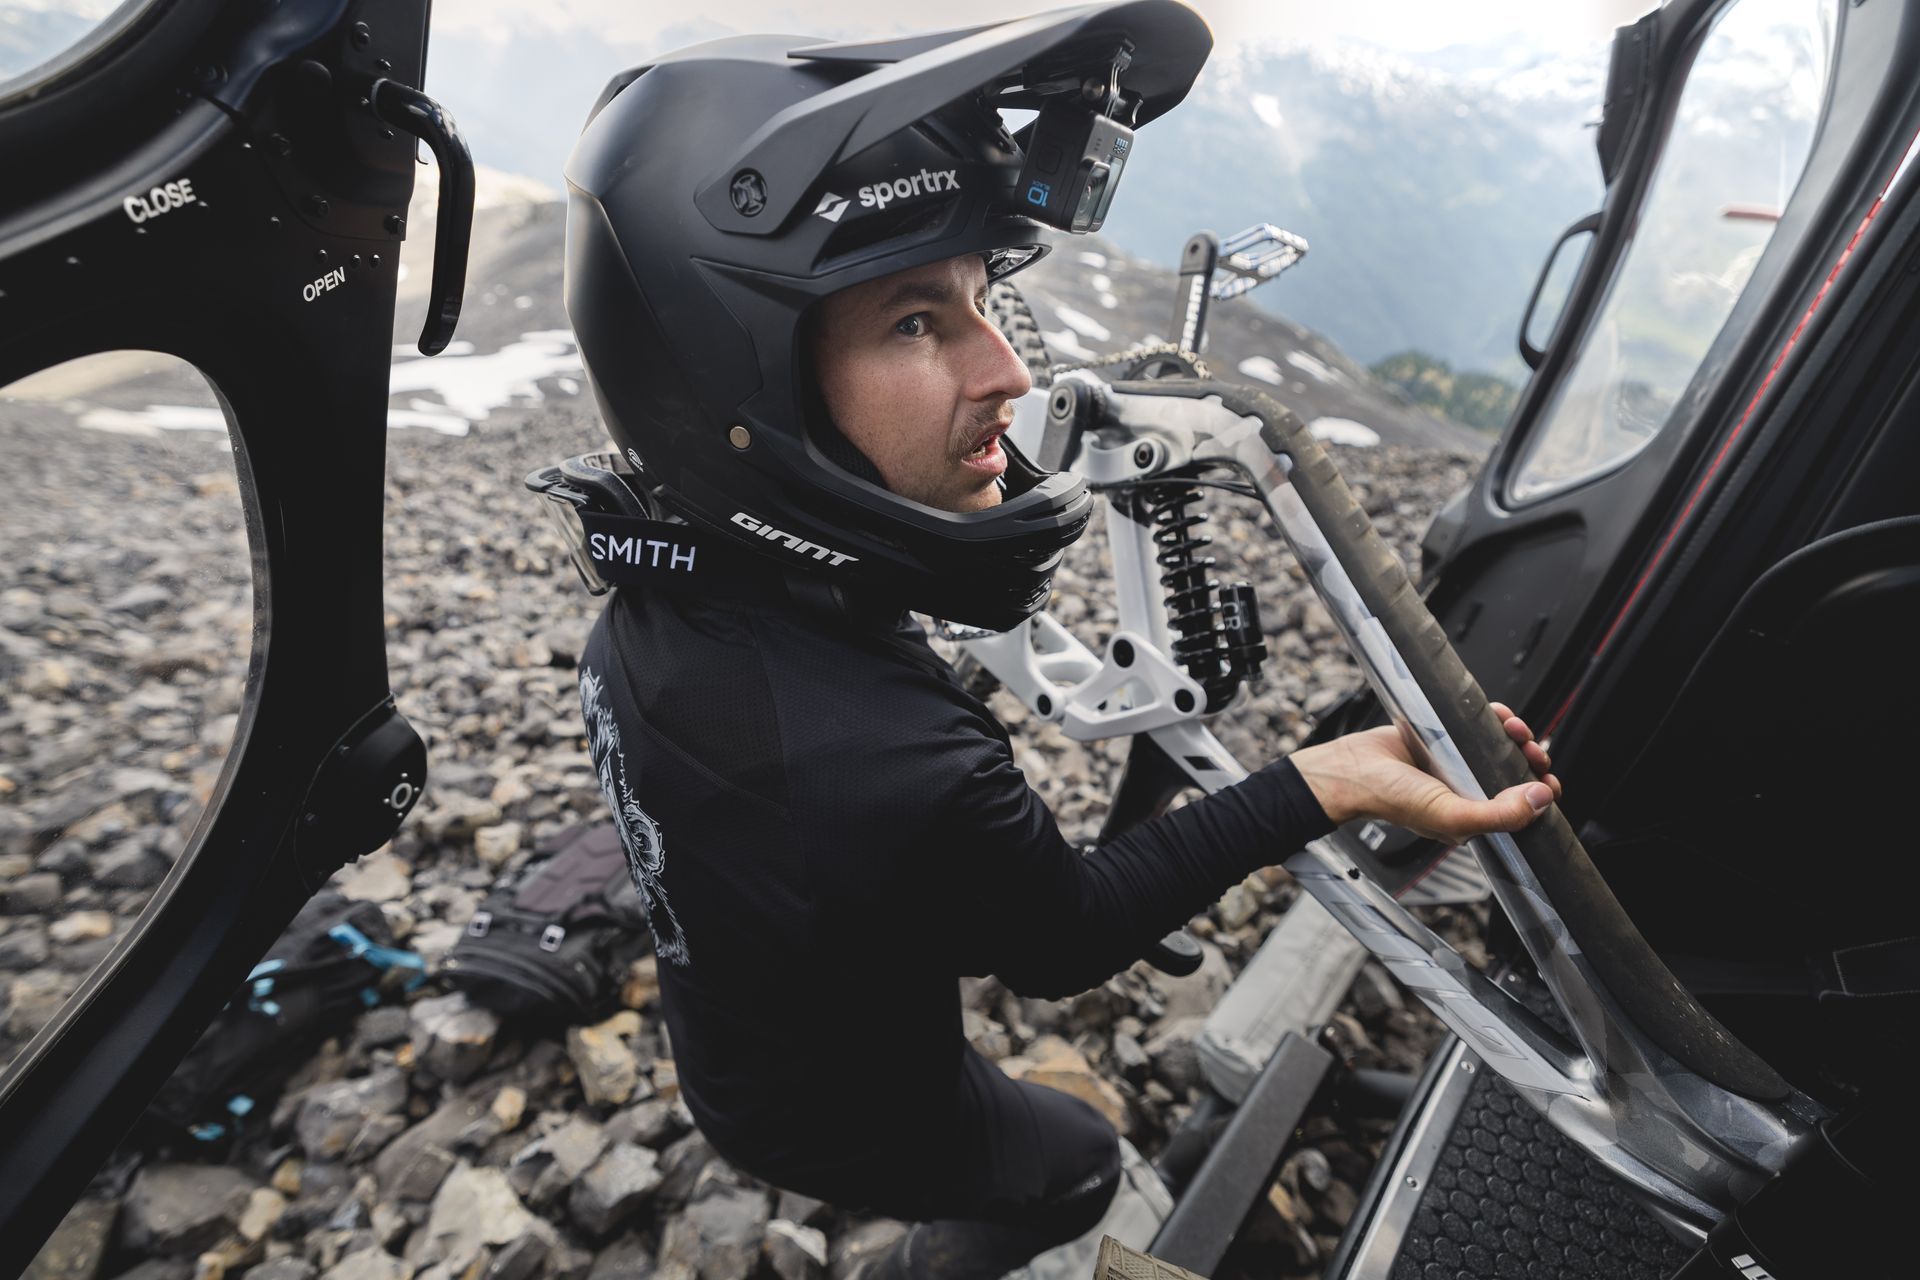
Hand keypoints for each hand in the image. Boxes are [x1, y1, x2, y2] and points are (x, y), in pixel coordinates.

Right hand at [1290, 703, 1561, 843]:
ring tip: (1513, 728)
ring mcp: (1457, 762)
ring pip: (1501, 746)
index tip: (1547, 782)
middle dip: (1531, 759)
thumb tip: (1540, 799)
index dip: (1539, 795)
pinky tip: (1497, 715)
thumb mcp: (1452, 816)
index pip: (1520, 809)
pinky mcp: (1445, 736)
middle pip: (1516, 773)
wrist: (1352, 769)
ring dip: (1515, 735)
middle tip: (1532, 751)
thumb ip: (1499, 814)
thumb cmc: (1391, 799)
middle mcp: (1468, 790)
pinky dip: (1494, 717)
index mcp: (1472, 817)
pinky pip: (1479, 724)